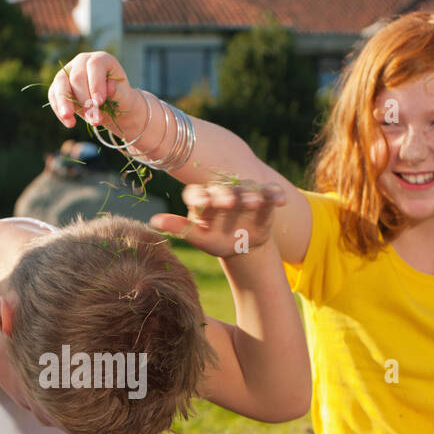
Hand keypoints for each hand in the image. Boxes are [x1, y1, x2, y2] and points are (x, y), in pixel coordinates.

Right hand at [48, 50, 142, 134]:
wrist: (111, 105)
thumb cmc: (118, 97)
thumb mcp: (123, 94)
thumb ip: (116, 91)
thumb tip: (109, 89)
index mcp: (100, 59)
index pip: (95, 66)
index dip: (96, 83)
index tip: (99, 102)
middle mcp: (82, 62)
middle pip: (77, 77)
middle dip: (84, 100)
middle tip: (94, 119)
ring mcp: (68, 72)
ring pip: (60, 84)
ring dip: (65, 104)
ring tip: (70, 121)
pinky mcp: (58, 85)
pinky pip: (54, 95)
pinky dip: (59, 110)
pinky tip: (69, 123)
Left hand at [150, 181, 287, 257]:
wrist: (244, 244)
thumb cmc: (217, 240)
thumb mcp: (200, 238)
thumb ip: (180, 228)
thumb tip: (153, 220)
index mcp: (202, 198)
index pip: (197, 194)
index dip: (201, 198)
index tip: (204, 204)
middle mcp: (222, 189)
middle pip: (223, 190)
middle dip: (227, 196)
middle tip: (231, 203)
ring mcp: (244, 190)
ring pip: (247, 190)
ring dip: (251, 195)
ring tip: (255, 202)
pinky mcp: (263, 194)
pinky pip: (269, 192)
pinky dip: (274, 194)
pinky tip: (280, 200)